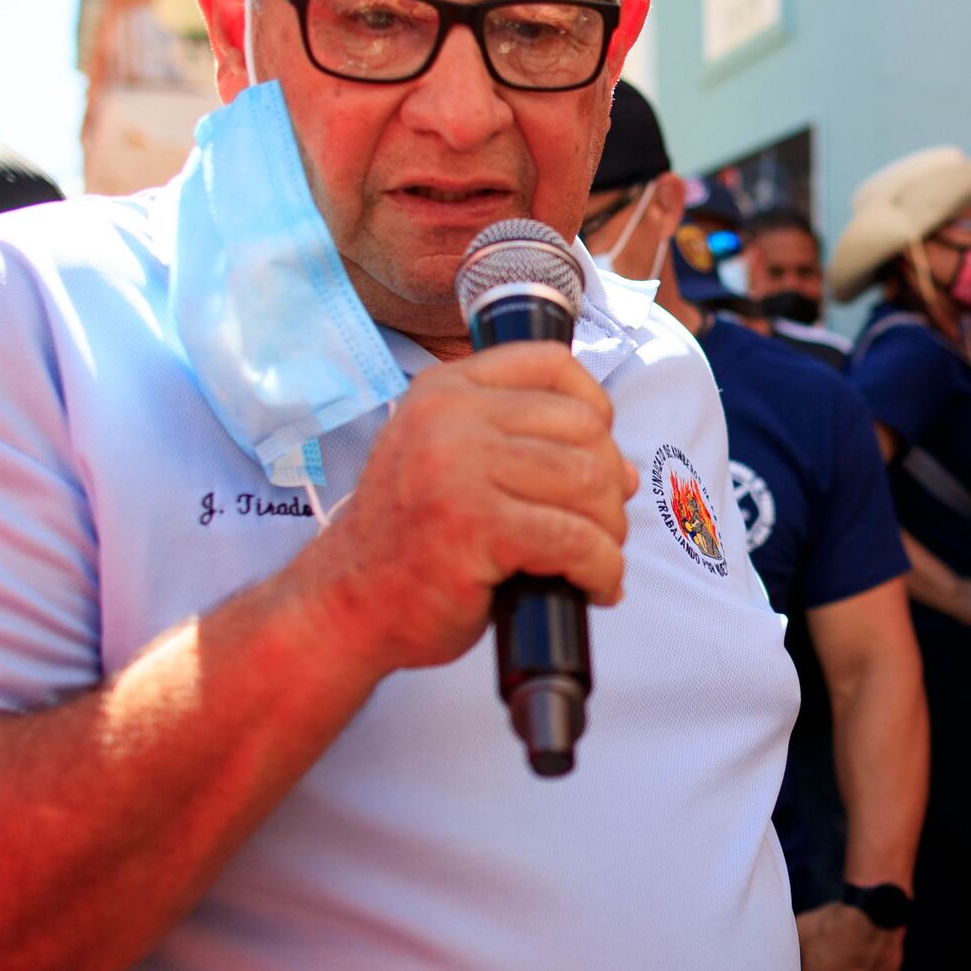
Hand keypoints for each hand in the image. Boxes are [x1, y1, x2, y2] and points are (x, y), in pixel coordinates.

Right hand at [288, 343, 634, 675]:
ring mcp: (458, 469)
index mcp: (444, 391)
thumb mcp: (453, 467)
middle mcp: (449, 417)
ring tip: (593, 561)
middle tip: (598, 530)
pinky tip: (595, 588)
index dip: (595, 407)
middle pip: (583, 428)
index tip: (597, 455)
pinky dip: (602, 570)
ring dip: (609, 531)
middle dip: (608, 486)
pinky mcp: (474, 526)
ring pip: (589, 481)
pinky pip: (576, 539)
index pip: (550, 363)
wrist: (346, 608)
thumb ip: (526, 451)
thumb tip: (624, 471)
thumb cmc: (410, 545)